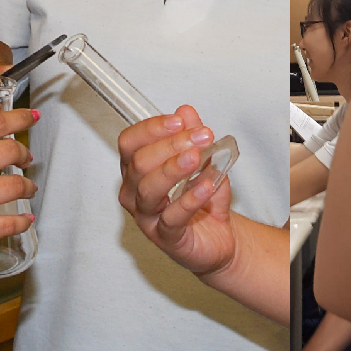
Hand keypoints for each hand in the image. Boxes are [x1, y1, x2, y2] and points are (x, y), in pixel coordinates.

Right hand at [0, 108, 38, 266]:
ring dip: (27, 186)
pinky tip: (24, 219)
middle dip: (23, 153)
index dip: (18, 118)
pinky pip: (4, 226)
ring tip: (28, 187)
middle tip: (25, 156)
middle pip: (9, 151)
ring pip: (14, 187)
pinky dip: (19, 222)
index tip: (30, 117)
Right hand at [118, 106, 237, 274]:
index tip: (180, 120)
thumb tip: (186, 112)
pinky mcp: (165, 238)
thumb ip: (192, 137)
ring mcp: (147, 217)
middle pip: (139, 163)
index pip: (130, 143)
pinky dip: (189, 199)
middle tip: (201, 136)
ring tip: (197, 157)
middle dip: (171, 145)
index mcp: (136, 171)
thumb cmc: (203, 200)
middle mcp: (134, 193)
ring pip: (149, 189)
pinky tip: (205, 186)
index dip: (152, 128)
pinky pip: (171, 218)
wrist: (220, 237)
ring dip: (174, 169)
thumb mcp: (202, 161)